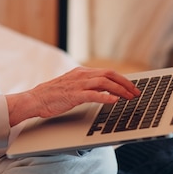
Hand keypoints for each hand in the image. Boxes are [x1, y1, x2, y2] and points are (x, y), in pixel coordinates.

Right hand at [5, 66, 140, 126]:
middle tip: (136, 92)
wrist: (35, 99)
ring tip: (129, 97)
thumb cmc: (52, 95)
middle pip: (109, 75)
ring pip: (104, 82)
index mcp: (81, 72)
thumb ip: (86, 85)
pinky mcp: (73, 95)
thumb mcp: (72, 86)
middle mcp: (81, 75)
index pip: (107, 72)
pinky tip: (114, 101)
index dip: (122, 79)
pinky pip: (92, 94)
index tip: (132, 87)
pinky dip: (105, 97)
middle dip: (126, 83)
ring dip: (119, 90)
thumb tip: (103, 90)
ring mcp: (77, 84)